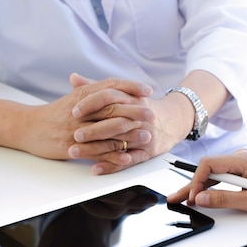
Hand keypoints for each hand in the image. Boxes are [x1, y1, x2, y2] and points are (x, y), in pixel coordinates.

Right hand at [18, 74, 153, 160]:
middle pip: (112, 108)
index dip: (131, 87)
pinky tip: (127, 155)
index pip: (110, 86)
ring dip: (129, 134)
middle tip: (152, 114)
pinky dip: (113, 154)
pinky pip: (96, 151)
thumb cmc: (54, 114)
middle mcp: (81, 110)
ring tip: (147, 135)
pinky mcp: (73, 146)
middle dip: (135, 111)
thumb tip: (117, 86)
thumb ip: (94, 90)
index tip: (147, 90)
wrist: (28, 128)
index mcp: (82, 95)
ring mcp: (77, 129)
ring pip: (107, 130)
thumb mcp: (74, 98)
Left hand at [68, 74, 192, 174]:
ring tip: (75, 152)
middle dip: (92, 130)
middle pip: (113, 122)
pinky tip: (96, 168)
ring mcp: (143, 135)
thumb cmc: (142, 106)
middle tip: (74, 135)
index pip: (109, 98)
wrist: (173, 119)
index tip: (74, 111)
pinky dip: (112, 165)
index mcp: (130, 99)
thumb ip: (97, 87)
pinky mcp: (147, 152)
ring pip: (117, 143)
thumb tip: (73, 78)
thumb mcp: (124, 93)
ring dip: (95, 149)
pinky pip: (129, 160)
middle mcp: (137, 117)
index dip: (91, 104)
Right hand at [167, 150, 246, 214]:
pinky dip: (211, 185)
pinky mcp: (245, 168)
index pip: (208, 165)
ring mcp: (242, 162)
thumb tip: (201, 199)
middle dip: (191, 185)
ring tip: (184, 199)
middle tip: (175, 198)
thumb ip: (225, 199)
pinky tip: (202, 194)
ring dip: (199, 186)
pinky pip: (222, 175)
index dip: (196, 182)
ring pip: (213, 173)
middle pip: (207, 169)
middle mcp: (240, 157)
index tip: (193, 198)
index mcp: (241, 160)